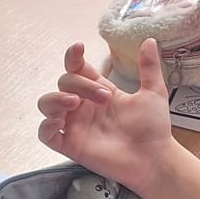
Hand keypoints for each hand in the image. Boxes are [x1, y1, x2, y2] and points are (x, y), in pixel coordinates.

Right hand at [35, 41, 178, 191]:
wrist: (154, 158)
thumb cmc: (153, 128)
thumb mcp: (153, 92)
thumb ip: (149, 67)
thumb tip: (150, 40)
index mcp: (98, 90)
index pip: (77, 68)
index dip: (73, 56)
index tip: (79, 48)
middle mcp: (83, 106)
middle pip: (64, 83)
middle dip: (80, 85)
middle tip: (104, 98)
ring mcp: (75, 125)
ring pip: (47, 104)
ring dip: (55, 99)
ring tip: (73, 103)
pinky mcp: (71, 145)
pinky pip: (45, 134)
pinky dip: (46, 126)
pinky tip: (60, 122)